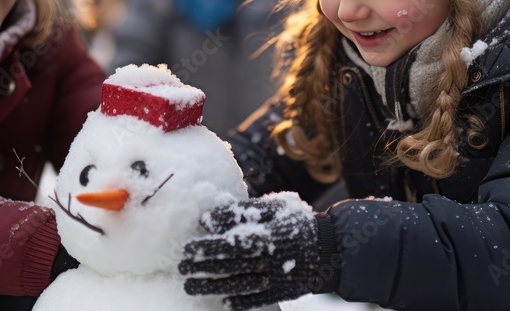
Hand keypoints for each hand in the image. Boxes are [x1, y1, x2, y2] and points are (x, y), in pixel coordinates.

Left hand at [180, 192, 320, 310]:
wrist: (328, 248)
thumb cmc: (294, 222)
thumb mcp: (273, 209)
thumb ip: (242, 212)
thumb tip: (208, 219)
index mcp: (267, 234)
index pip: (231, 241)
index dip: (208, 246)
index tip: (187, 247)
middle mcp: (270, 257)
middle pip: (230, 264)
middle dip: (202, 267)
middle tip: (181, 267)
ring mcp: (276, 277)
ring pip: (239, 284)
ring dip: (212, 287)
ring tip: (190, 286)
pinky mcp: (283, 292)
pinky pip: (257, 299)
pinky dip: (240, 301)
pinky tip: (222, 301)